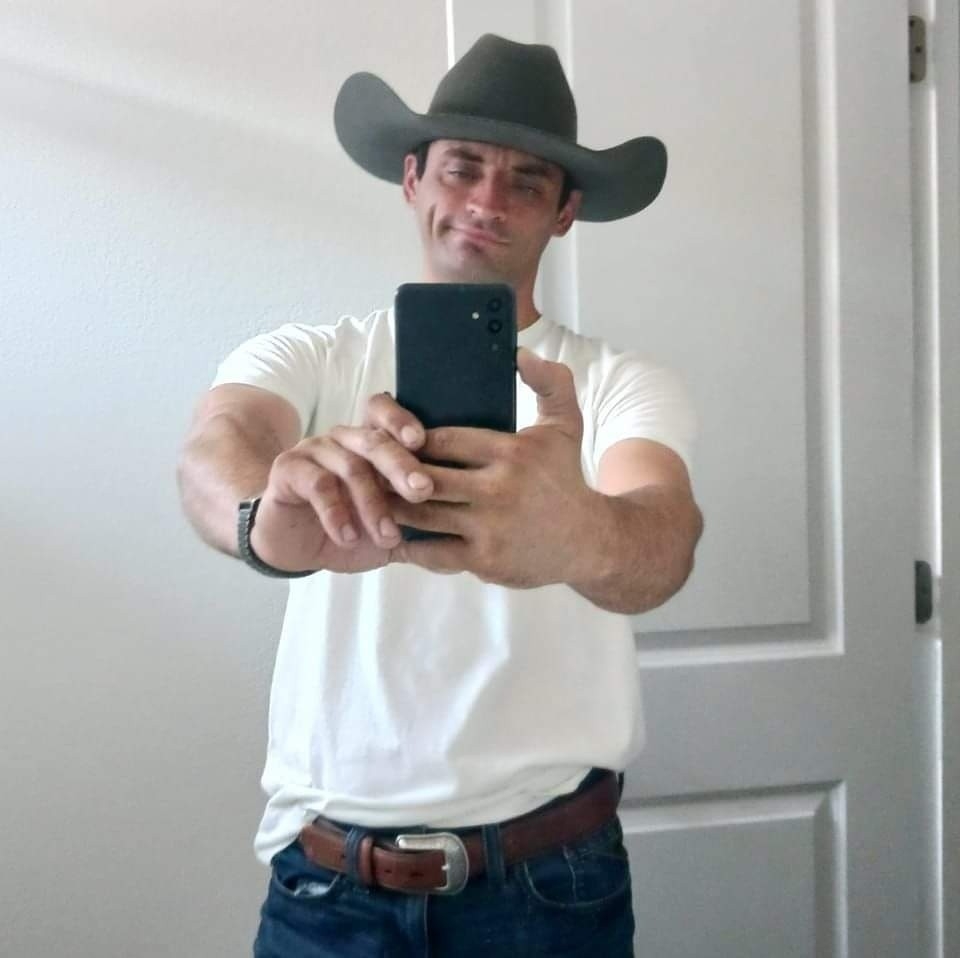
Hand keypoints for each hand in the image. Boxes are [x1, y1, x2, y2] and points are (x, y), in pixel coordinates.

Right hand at [249, 393, 434, 573]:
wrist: (295, 548)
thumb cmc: (349, 531)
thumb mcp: (388, 531)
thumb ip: (417, 526)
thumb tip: (459, 535)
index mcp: (367, 443)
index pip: (383, 412)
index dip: (402, 420)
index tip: (422, 441)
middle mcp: (342, 439)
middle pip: (374, 440)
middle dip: (401, 466)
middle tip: (422, 491)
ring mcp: (313, 451)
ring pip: (350, 466)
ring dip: (372, 504)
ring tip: (388, 535)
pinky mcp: (287, 470)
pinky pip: (317, 485)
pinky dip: (336, 513)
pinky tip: (348, 536)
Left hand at [390, 349, 595, 587]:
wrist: (591, 542)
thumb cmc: (567, 479)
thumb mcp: (565, 425)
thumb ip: (550, 382)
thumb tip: (519, 352)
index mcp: (511, 452)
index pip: (443, 440)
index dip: (411, 441)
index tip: (395, 441)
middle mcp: (498, 489)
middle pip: (424, 477)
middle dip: (393, 473)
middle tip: (372, 469)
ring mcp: (490, 527)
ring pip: (423, 514)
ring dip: (393, 507)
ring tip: (374, 499)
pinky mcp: (485, 560)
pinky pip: (434, 552)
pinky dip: (411, 545)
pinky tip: (397, 536)